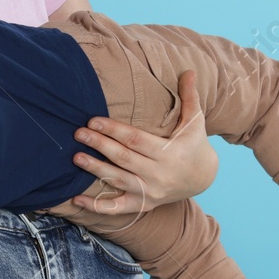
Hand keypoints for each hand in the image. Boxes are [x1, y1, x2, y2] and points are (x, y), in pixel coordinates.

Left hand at [66, 69, 218, 211]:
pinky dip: (97, 206)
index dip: (114, 130)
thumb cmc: (193, 144)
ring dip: (96, 170)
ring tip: (76, 157)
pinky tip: (76, 199)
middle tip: (79, 134)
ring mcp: (151, 192)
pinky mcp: (144, 204)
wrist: (203, 178)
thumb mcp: (195, 122)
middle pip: (124, 159)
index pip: (136, 140)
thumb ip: (190, 97)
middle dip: (100, 146)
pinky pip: (117, 208)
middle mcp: (159, 174)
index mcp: (170, 153)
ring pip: (118, 181)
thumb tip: (190, 71)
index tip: (93, 121)